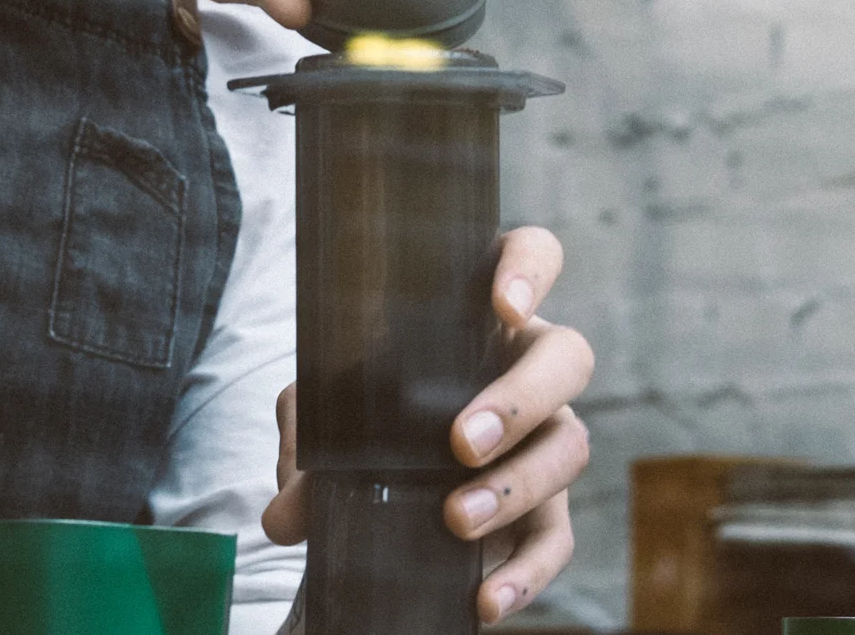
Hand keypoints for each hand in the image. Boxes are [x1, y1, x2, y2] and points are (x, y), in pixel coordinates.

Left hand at [260, 227, 592, 623]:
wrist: (375, 486)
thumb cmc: (359, 412)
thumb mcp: (322, 411)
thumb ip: (304, 438)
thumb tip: (285, 515)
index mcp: (480, 312)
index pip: (533, 255)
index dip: (531, 270)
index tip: (502, 305)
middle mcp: (528, 366)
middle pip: (566, 359)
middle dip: (518, 399)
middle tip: (460, 441)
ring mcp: (548, 435)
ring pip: (569, 448)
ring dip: (515, 487)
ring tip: (455, 520)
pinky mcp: (547, 510)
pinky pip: (557, 540)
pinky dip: (525, 575)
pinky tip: (484, 599)